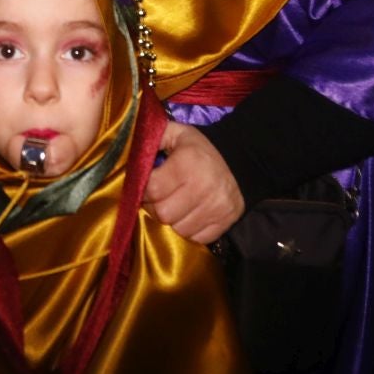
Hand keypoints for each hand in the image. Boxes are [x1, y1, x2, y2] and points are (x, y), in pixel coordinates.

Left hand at [142, 122, 245, 244]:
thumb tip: (132, 153)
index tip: (147, 186)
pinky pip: (196, 239)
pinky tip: (190, 215)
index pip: (153, 190)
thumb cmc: (199, 149)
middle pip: (163, 214)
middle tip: (159, 198)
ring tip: (176, 206)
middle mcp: (204, 186)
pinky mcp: (225, 222)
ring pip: (178, 230)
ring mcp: (217, 207)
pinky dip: (190, 230)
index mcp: (188, 162)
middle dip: (156, 208)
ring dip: (172, 221)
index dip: (144, 190)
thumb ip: (153, 137)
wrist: (241, 161)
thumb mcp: (177, 133)